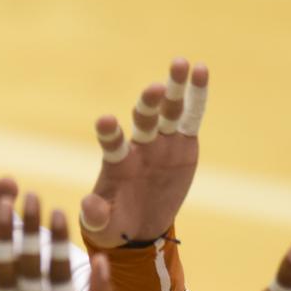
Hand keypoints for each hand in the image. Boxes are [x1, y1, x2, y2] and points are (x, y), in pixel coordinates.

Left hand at [79, 58, 208, 247]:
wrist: (139, 226)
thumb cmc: (115, 223)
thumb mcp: (103, 226)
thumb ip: (96, 215)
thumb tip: (88, 205)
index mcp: (117, 163)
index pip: (112, 143)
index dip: (109, 132)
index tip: (105, 121)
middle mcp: (139, 146)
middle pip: (144, 119)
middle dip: (149, 104)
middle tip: (155, 88)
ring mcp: (162, 142)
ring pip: (169, 111)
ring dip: (175, 88)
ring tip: (181, 64)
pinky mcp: (183, 143)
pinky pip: (191, 117)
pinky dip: (197, 95)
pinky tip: (201, 70)